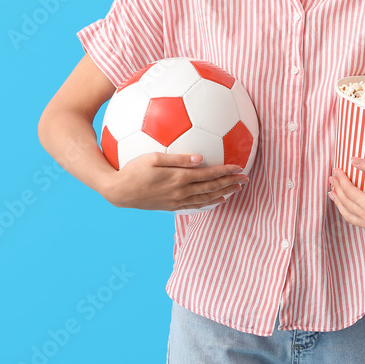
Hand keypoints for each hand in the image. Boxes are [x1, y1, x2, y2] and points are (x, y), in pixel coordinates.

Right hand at [97, 152, 248, 211]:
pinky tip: (216, 200)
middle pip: (211, 188)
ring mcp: (176, 201)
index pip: (208, 175)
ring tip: (235, 190)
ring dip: (223, 194)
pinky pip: (195, 206)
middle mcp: (180, 192)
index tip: (239, 168)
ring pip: (206, 199)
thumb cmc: (133, 169)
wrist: (119, 191)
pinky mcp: (171, 207)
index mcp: (178, 179)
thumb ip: (178, 158)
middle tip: (246, 180)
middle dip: (230, 183)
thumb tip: (201, 158)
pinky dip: (209, 203)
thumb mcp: (154, 158)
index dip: (225, 171)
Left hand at [328, 157, 364, 238]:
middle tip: (331, 180)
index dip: (340, 180)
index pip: (349, 191)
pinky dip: (353, 214)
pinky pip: (362, 224)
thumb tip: (352, 160)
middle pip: (346, 205)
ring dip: (341, 205)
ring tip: (333, 195)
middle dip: (337, 191)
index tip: (336, 170)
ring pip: (351, 218)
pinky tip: (351, 206)